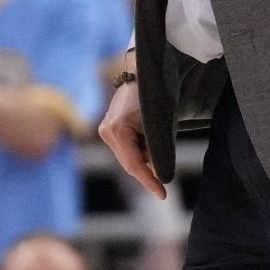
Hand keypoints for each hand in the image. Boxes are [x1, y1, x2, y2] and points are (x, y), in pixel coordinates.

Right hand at [96, 82, 164, 198]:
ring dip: (144, 159)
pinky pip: (126, 150)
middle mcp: (106, 132)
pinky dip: (140, 152)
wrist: (142, 75)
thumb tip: (160, 175)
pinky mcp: (109, 130)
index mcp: (116, 130)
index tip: (163, 194)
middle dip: (148, 172)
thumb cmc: (153, 97)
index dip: (149, 181)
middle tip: (164, 180)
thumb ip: (158, 151)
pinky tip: (148, 142)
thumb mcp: (158, 126)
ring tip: (156, 144)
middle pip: (129, 164)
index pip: (134, 164)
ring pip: (128, 158)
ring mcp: (105, 131)